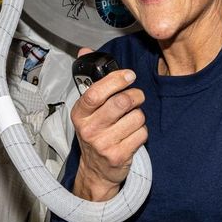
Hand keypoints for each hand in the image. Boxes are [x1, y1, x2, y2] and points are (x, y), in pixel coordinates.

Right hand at [71, 47, 146, 201]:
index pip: (96, 92)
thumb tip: (85, 50)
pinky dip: (142, 132)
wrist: (97, 170)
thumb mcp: (87, 109)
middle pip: (121, 102)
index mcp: (79, 113)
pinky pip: (142, 134)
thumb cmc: (95, 133)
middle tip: (137, 97)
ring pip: (136, 117)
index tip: (129, 75)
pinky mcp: (118, 157)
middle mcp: (88, 129)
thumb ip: (90, 80)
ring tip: (131, 121)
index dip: (116, 80)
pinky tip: (132, 135)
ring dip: (139, 116)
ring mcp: (102, 144)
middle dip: (136, 96)